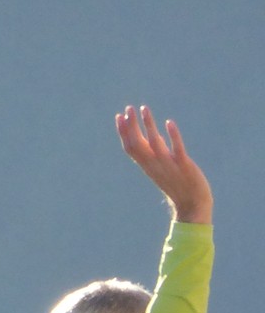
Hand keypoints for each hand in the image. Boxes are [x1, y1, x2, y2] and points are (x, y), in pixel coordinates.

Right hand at [117, 106, 211, 224]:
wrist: (192, 204)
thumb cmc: (177, 185)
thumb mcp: (163, 167)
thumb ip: (157, 152)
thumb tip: (155, 135)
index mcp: (147, 166)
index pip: (130, 147)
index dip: (123, 132)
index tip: (119, 116)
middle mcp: (154, 165)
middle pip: (137, 143)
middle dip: (131, 126)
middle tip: (128, 108)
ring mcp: (168, 165)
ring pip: (153, 143)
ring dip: (148, 125)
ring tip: (144, 109)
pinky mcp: (183, 165)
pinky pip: (176, 149)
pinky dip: (172, 136)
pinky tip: (168, 122)